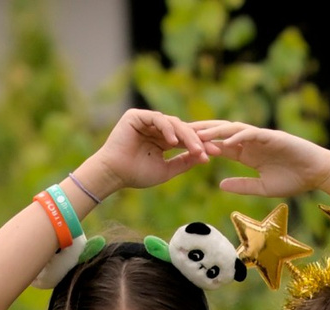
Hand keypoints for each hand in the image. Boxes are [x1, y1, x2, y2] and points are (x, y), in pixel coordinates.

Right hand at [85, 109, 212, 195]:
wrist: (114, 174)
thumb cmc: (136, 174)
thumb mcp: (166, 170)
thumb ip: (183, 162)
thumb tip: (204, 157)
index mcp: (163, 140)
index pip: (185, 139)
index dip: (201, 145)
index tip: (216, 154)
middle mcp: (156, 128)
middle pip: (182, 129)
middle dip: (197, 140)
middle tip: (209, 150)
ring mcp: (146, 120)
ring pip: (173, 123)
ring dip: (185, 136)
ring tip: (195, 149)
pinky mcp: (136, 116)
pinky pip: (157, 118)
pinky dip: (167, 128)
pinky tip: (173, 142)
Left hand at [194, 120, 329, 198]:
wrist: (317, 174)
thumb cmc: (294, 180)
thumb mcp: (262, 188)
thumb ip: (242, 185)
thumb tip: (220, 184)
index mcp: (246, 154)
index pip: (219, 146)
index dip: (201, 146)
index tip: (182, 149)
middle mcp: (250, 143)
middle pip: (221, 133)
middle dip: (201, 133)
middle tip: (181, 135)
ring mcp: (261, 138)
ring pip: (233, 130)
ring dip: (215, 131)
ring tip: (198, 135)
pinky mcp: (273, 137)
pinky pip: (252, 134)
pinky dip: (238, 136)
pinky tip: (225, 141)